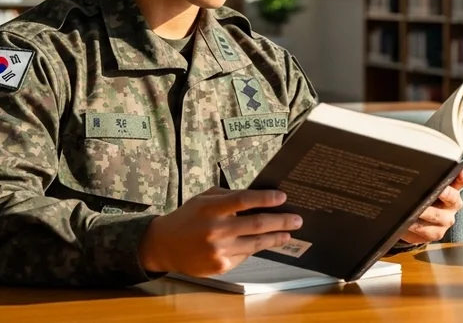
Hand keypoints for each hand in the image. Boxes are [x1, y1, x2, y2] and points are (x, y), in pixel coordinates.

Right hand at [137, 187, 302, 276]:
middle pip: (256, 224)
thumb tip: (259, 198)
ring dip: (275, 238)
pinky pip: (244, 255)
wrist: (164, 245)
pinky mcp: (220, 266)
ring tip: (288, 234)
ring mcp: (218, 250)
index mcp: (211, 208)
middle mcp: (215, 230)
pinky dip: (253, 248)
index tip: (283, 197)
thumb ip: (228, 198)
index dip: (265, 198)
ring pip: (255, 244)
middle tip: (297, 219)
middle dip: (281, 221)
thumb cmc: (188, 217)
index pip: (243, 200)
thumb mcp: (204, 199)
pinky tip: (261, 243)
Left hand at [399, 168, 462, 244]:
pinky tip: (408, 221)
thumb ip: (424, 176)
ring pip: (438, 215)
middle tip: (438, 190)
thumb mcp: (424, 185)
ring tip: (416, 208)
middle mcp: (452, 203)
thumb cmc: (421, 198)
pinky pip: (427, 230)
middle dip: (445, 193)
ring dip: (426, 211)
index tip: (460, 172)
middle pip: (452, 197)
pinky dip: (416, 225)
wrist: (415, 222)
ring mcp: (446, 219)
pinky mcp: (436, 233)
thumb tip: (411, 163)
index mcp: (452, 187)